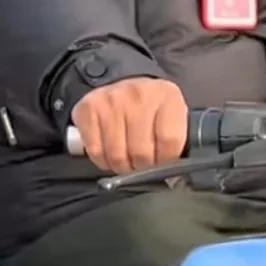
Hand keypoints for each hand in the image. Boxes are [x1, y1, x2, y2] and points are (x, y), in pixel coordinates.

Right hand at [72, 77, 187, 175]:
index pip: (170, 140)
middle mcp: (138, 94)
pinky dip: (102, 161)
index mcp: (167, 95)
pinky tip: (109, 153)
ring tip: (127, 160)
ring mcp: (111, 99)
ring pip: (117, 155)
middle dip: (143, 167)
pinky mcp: (88, 107)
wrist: (124, 86)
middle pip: (142, 152)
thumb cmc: (151, 109)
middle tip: (143, 164)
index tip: (164, 164)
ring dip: (122, 166)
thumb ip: (176, 143)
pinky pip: (95, 151)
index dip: (167, 161)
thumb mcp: (173, 117)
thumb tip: (176, 178)